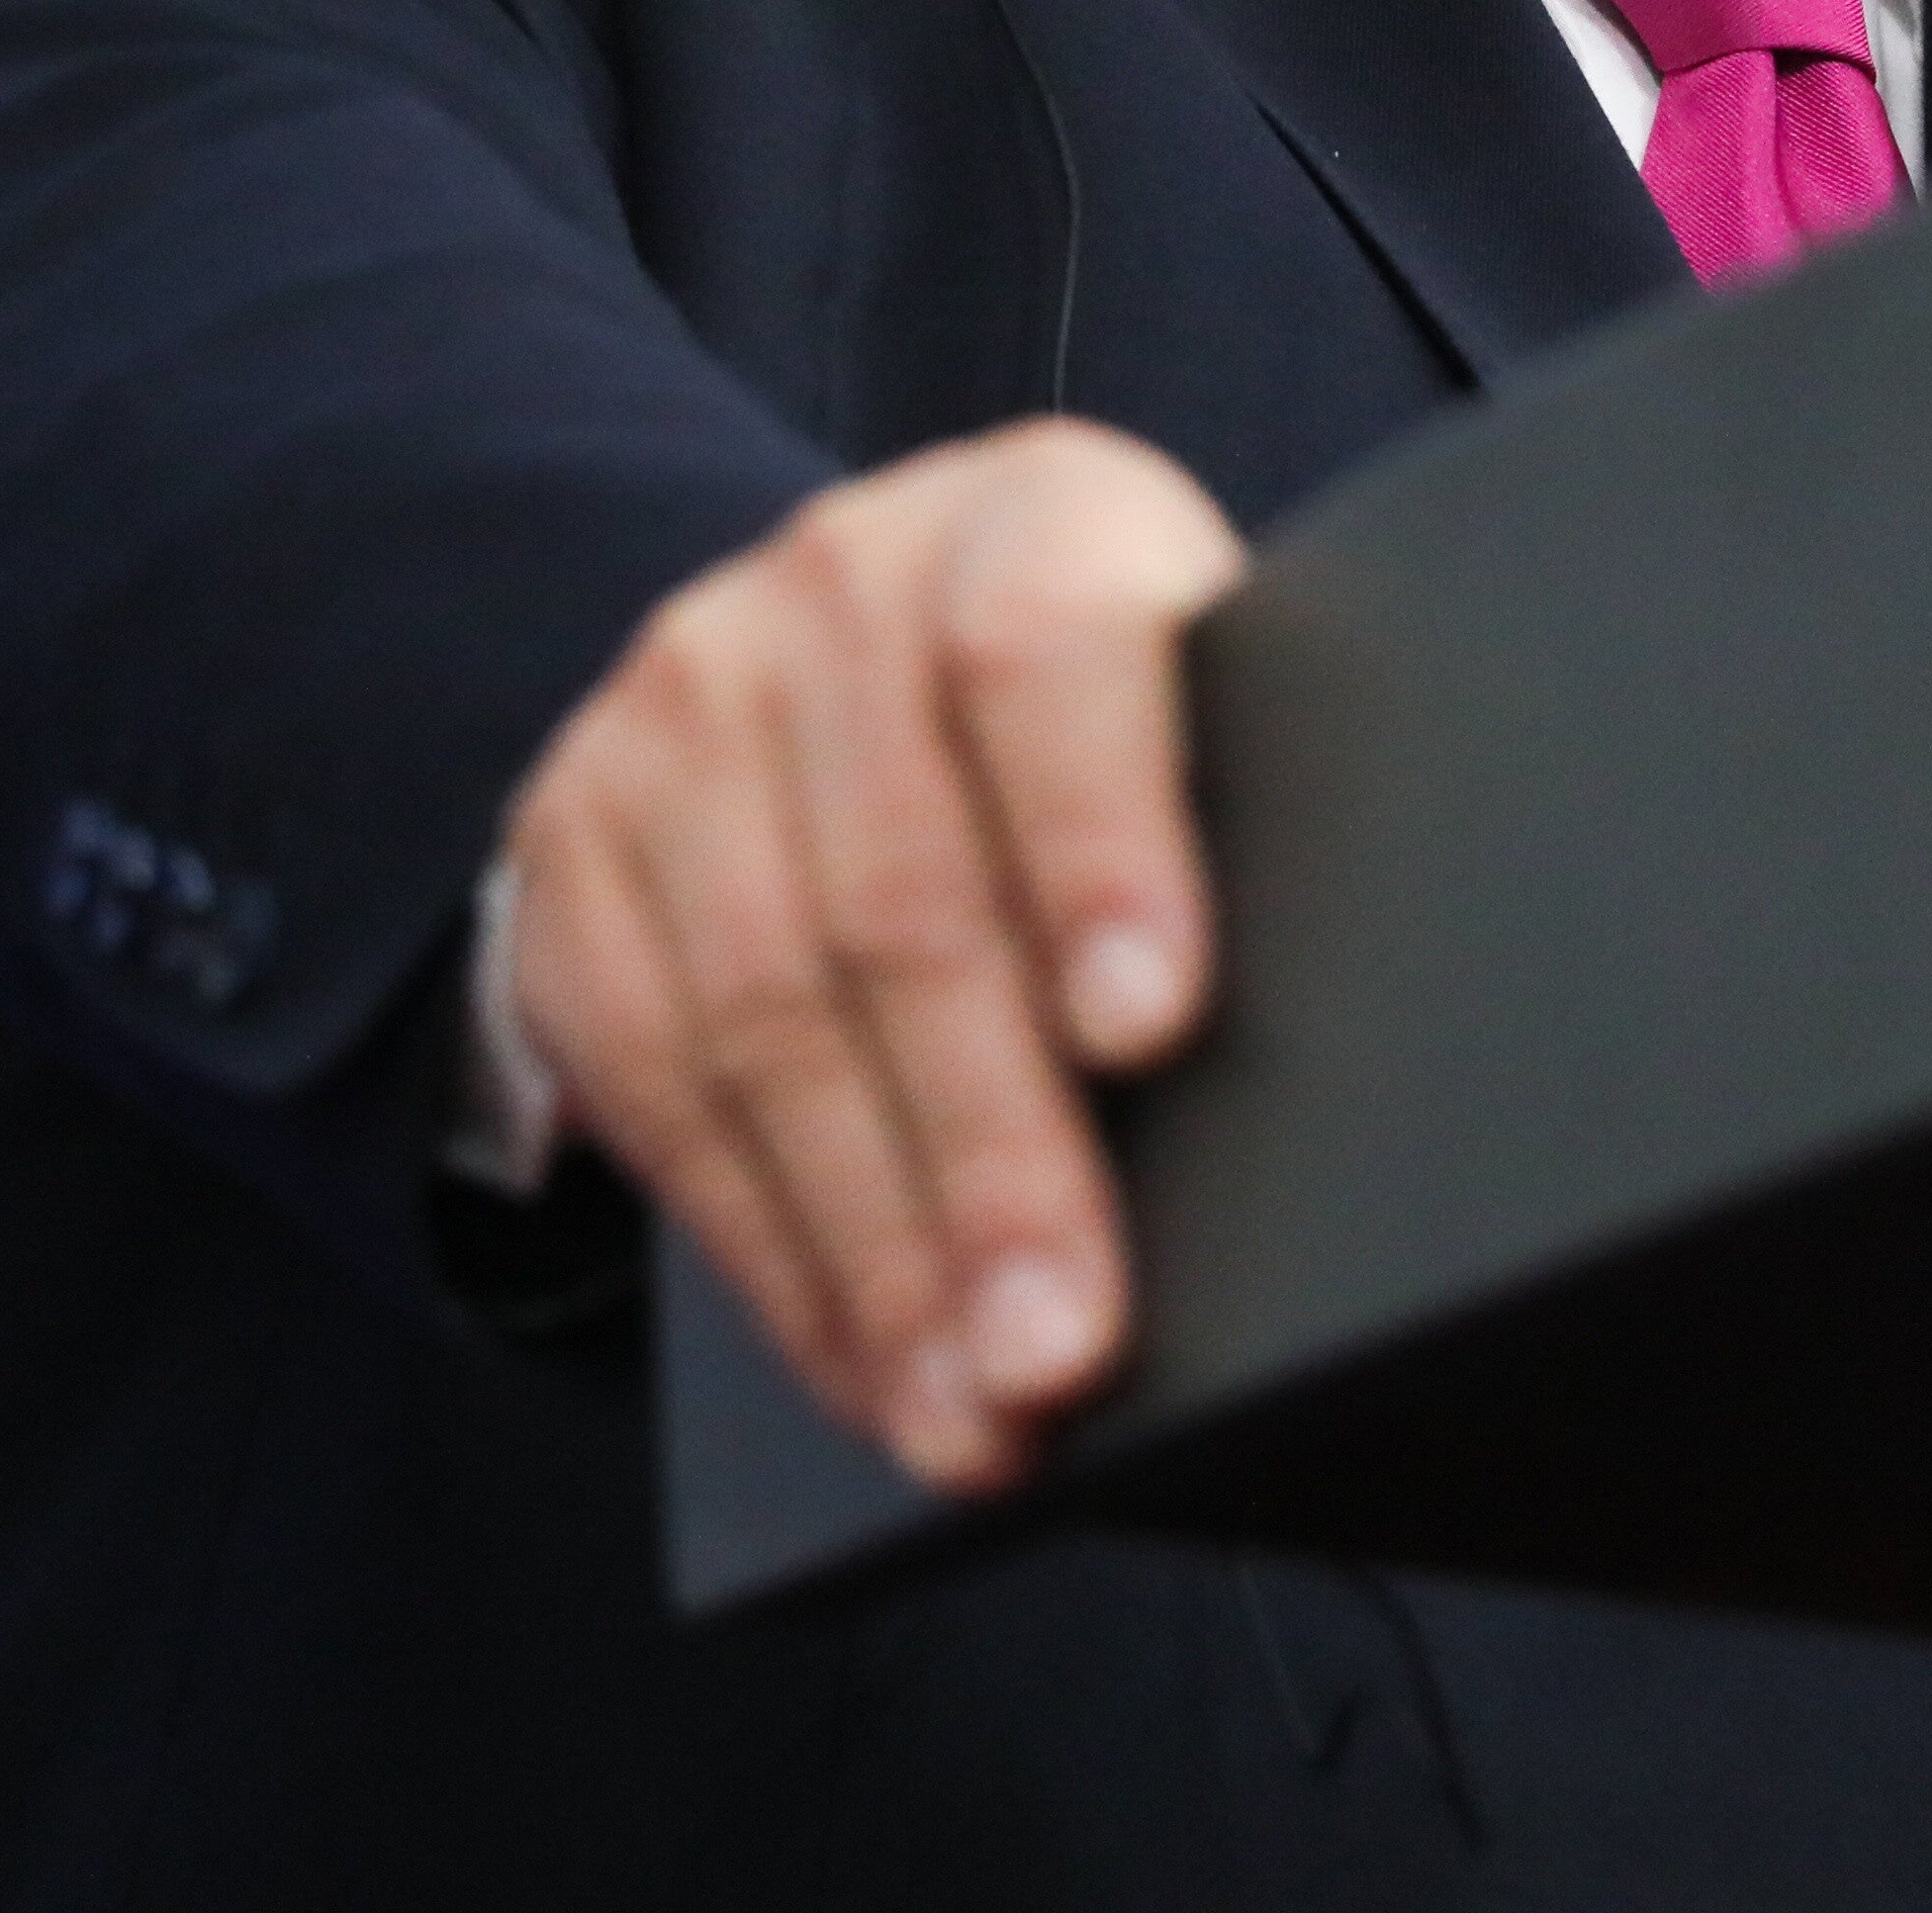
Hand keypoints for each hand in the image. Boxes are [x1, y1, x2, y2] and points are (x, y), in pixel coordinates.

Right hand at [495, 417, 1242, 1488]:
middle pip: (908, 893)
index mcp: (1032, 516)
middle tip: (1062, 1347)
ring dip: (879, 1252)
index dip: (1105, 846)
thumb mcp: (1202, 700)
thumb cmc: (1109, 728)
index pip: (1055, 655)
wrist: (865, 647)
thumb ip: (1251, 820)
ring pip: (771, 1014)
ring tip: (973, 1414)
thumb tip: (1359, 1086)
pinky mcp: (572, 842)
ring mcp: (679, 708)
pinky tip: (867, 1366)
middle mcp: (835, 585)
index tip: (1152, 1029)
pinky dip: (776, 1256)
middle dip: (991, 1156)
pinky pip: (660, 1083)